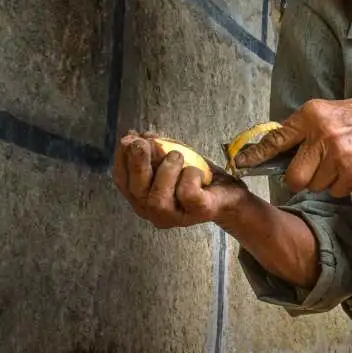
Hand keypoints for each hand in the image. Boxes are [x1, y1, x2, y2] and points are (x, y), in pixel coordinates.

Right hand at [113, 131, 247, 228]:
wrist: (229, 194)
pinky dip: (189, 175)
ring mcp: (176, 217)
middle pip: (136, 191)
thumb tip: (135, 136)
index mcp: (143, 199)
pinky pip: (187, 193)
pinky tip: (196, 171)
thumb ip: (153, 149)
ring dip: (166, 169)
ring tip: (177, 156)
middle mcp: (154, 212)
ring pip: (159, 197)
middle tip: (145, 142)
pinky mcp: (199, 213)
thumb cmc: (196, 177)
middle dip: (138, 163)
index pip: (122, 181)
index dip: (121, 159)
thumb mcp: (171, 159)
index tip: (128, 138)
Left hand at [234, 98, 351, 197]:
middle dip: (300, 178)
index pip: (276, 139)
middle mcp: (322, 135)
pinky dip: (340, 185)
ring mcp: (338, 154)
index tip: (240, 164)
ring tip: (335, 163)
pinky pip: (335, 191)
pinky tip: (348, 169)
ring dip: (322, 181)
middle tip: (313, 168)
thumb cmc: (351, 119)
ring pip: (315, 186)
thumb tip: (268, 150)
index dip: (257, 156)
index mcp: (309, 117)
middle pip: (294, 177)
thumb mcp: (321, 113)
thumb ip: (298, 130)